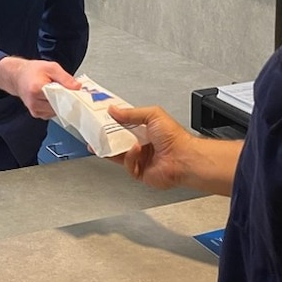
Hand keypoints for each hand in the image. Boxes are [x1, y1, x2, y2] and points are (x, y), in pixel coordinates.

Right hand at [0, 57, 79, 118]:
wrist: (18, 77)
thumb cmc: (33, 71)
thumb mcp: (51, 67)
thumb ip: (65, 78)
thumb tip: (77, 87)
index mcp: (37, 89)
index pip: (59, 97)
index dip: (70, 95)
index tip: (77, 93)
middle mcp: (34, 102)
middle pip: (59, 106)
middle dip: (66, 99)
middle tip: (70, 91)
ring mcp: (35, 110)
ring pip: (57, 111)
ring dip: (61, 104)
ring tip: (58, 92)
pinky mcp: (36, 114)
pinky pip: (52, 113)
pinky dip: (55, 107)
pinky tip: (53, 98)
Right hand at [108, 104, 241, 195]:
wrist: (183, 158)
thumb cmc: (175, 137)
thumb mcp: (152, 115)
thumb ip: (131, 113)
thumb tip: (114, 110)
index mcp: (145, 129)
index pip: (124, 124)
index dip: (112, 122)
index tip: (102, 118)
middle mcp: (142, 143)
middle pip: (117, 140)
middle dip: (107, 136)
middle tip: (98, 131)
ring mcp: (140, 158)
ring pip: (118, 154)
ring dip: (115, 147)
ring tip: (113, 141)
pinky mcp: (139, 172)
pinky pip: (127, 164)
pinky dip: (129, 157)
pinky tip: (135, 150)